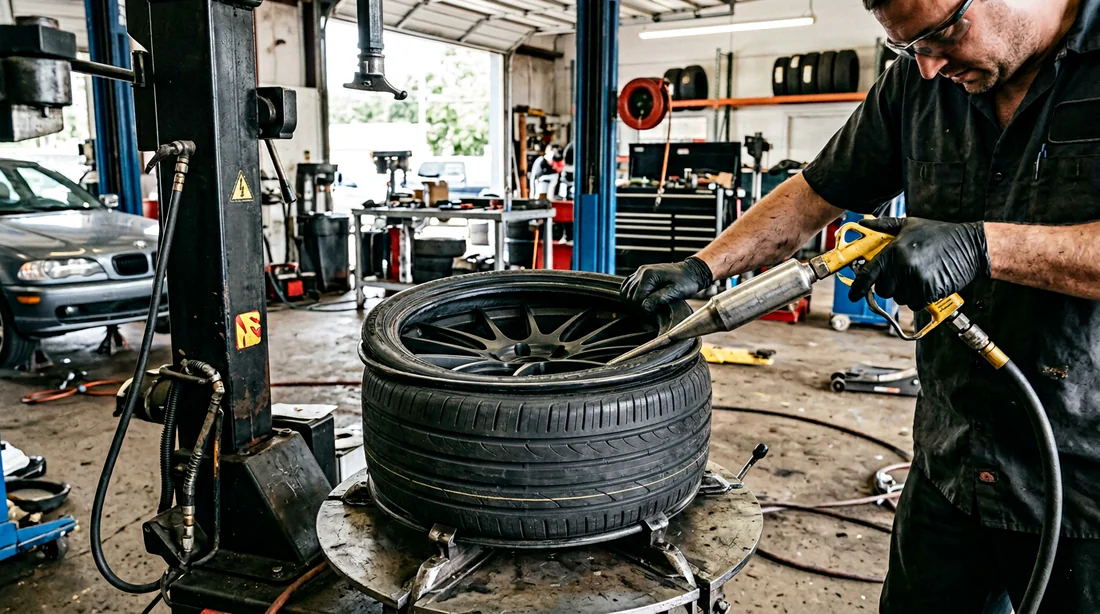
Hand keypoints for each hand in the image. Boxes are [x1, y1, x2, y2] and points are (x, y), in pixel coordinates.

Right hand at [620, 257, 712, 311]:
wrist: (691, 271)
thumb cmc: (686, 281)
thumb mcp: (676, 291)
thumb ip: (659, 298)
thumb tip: (645, 307)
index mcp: (648, 276)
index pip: (635, 297)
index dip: (641, 309)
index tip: (650, 314)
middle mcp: (642, 272)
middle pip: (629, 295)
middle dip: (636, 306)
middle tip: (648, 313)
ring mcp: (640, 272)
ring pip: (626, 290)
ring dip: (632, 301)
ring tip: (644, 307)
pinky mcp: (641, 273)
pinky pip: (628, 284)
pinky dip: (630, 293)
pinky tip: (639, 300)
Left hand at [849, 217, 989, 309]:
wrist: (970, 246)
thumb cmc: (939, 234)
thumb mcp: (909, 225)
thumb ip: (884, 226)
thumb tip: (864, 222)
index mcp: (894, 251)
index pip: (867, 274)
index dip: (857, 287)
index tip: (853, 294)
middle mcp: (903, 268)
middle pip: (883, 289)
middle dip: (889, 284)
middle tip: (901, 273)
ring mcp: (916, 282)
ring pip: (899, 298)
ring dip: (904, 291)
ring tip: (918, 275)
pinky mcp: (930, 292)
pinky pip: (914, 304)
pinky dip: (918, 298)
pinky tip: (926, 283)